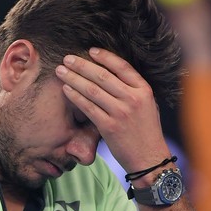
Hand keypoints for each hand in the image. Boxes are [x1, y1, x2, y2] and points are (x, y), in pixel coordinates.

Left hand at [55, 48, 171, 182]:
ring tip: (61, 71)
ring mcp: (120, 113)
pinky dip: (75, 97)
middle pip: (102, 76)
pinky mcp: (109, 127)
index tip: (90, 51)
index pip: (122, 66)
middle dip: (81, 65)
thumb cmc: (146, 132)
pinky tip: (66, 89)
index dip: (105, 57)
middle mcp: (133, 99)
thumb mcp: (148, 105)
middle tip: (67, 59)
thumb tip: (113, 73)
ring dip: (73, 78)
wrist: (149, 159)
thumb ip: (133, 90)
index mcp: (144, 90)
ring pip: (92, 90)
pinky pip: (88, 107)